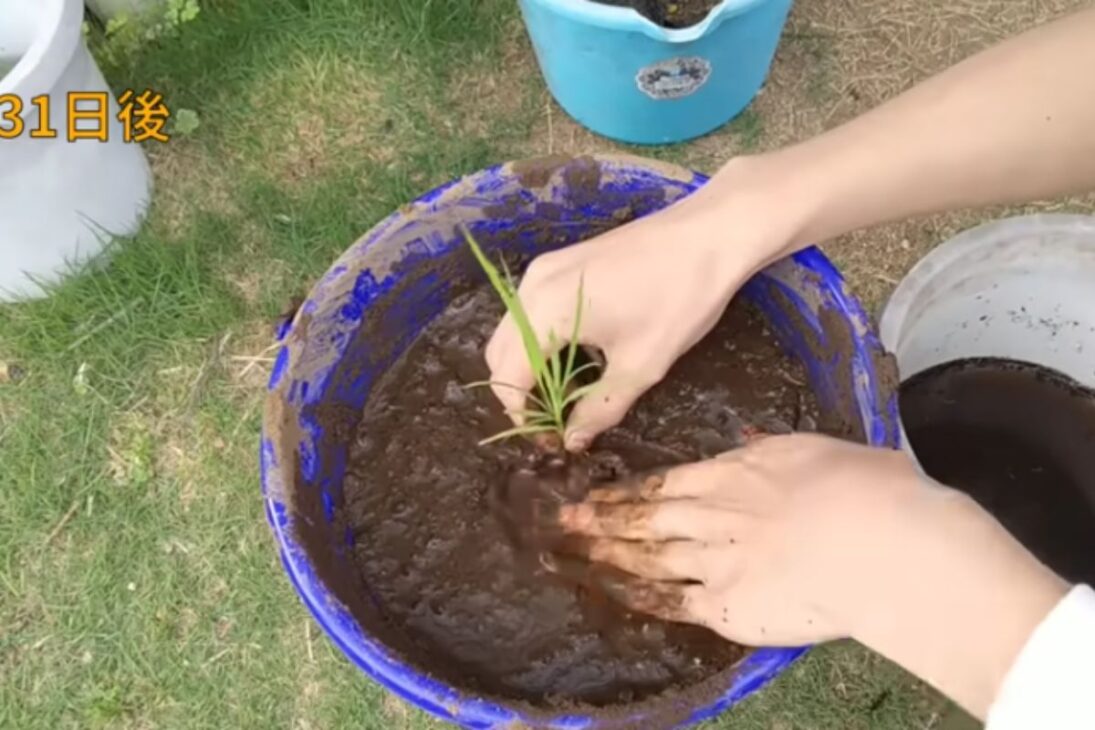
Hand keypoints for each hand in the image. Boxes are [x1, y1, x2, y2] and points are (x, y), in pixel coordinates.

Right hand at [485, 158, 803, 451]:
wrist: (709, 234)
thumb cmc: (679, 299)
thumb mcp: (641, 366)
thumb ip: (598, 409)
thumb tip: (572, 441)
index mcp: (546, 311)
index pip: (508, 376)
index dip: (522, 415)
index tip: (548, 439)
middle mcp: (532, 286)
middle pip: (500, 353)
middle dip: (520, 392)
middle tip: (554, 420)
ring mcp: (544, 270)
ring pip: (512, 332)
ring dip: (529, 367)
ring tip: (566, 394)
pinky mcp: (559, 263)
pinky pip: (530, 311)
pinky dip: (540, 340)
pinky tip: (575, 356)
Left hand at [550, 433, 927, 645]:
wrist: (881, 542)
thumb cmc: (870, 488)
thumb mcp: (820, 448)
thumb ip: (776, 447)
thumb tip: (750, 438)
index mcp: (739, 471)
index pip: (669, 480)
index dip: (629, 489)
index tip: (599, 492)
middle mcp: (716, 512)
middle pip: (646, 515)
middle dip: (601, 517)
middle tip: (563, 519)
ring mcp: (715, 558)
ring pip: (646, 554)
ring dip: (606, 552)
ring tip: (572, 550)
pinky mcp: (725, 604)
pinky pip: (670, 600)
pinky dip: (637, 595)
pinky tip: (612, 592)